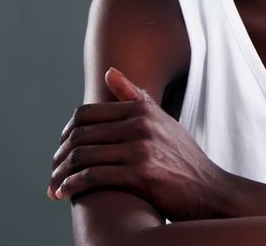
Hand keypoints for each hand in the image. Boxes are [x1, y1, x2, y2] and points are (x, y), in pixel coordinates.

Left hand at [48, 67, 231, 220]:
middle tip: (54, 170)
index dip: (67, 132)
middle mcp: (140, 125)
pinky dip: (73, 186)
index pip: (87, 114)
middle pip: (81, 135)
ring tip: (54, 186)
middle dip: (61, 156)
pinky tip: (66, 194)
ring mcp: (141, 149)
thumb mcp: (163, 121)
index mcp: (142, 110)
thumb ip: (135, 97)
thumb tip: (110, 71)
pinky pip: (93, 177)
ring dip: (61, 174)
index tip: (62, 148)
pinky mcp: (140, 174)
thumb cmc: (184, 158)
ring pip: (83, 156)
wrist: (211, 190)